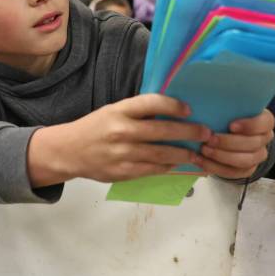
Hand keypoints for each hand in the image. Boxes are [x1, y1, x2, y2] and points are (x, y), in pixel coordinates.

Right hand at [27, 94, 209, 185]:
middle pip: (162, 131)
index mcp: (119, 111)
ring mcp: (123, 154)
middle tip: (205, 132)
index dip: (173, 105)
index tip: (188, 109)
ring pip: (161, 154)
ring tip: (197, 152)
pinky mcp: (123, 172)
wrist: (69, 151)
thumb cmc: (95, 128)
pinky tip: (178, 164)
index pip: (151, 103)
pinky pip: (152, 170)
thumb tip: (171, 112)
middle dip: (189, 132)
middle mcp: (121, 131)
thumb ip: (138, 112)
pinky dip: (168, 167)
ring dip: (184, 153)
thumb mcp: (113, 111)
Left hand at [197, 109, 274, 179]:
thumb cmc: (228, 114)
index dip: (250, 126)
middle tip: (209, 139)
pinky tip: (200, 161)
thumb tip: (208, 97)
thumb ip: (225, 104)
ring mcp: (258, 156)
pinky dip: (215, 167)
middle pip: (252, 144)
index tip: (231, 125)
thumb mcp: (229, 106)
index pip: (265, 123)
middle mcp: (265, 139)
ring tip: (203, 150)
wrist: (227, 132)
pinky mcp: (247, 170)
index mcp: (265, 121)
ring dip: (222, 156)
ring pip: (244, 161)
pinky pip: (234, 173)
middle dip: (229, 143)